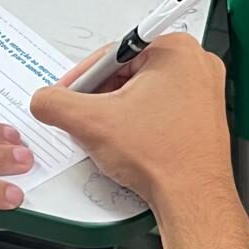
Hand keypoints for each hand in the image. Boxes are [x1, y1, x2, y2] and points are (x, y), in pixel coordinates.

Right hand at [32, 33, 232, 206]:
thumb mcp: (91, 122)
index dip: (82, 79)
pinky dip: (138, 120)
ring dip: (117, 110)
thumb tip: (44, 99)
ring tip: (112, 133)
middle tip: (88, 118)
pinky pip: (159, 106)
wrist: (192, 198)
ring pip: (141, 90)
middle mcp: (196, 64)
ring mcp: (204, 90)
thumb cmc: (165, 159)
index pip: (110, 55)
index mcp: (175, 50)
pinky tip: (130, 140)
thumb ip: (55, 103)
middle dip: (101, 96)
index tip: (70, 95)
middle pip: (126, 72)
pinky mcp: (203, 113)